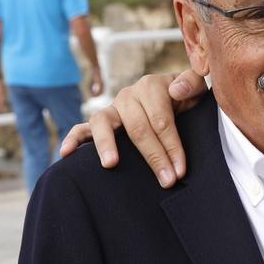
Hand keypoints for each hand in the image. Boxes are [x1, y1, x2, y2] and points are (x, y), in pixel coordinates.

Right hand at [56, 69, 206, 185]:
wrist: (175, 97)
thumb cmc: (187, 98)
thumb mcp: (197, 88)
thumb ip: (193, 83)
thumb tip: (175, 90)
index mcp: (152, 86)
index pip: (161, 120)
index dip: (171, 146)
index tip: (180, 171)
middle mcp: (129, 95)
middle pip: (137, 128)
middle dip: (153, 156)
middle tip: (166, 181)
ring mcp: (112, 108)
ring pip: (103, 123)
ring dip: (106, 144)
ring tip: (111, 164)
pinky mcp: (100, 121)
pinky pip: (82, 128)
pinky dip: (73, 139)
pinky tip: (65, 154)